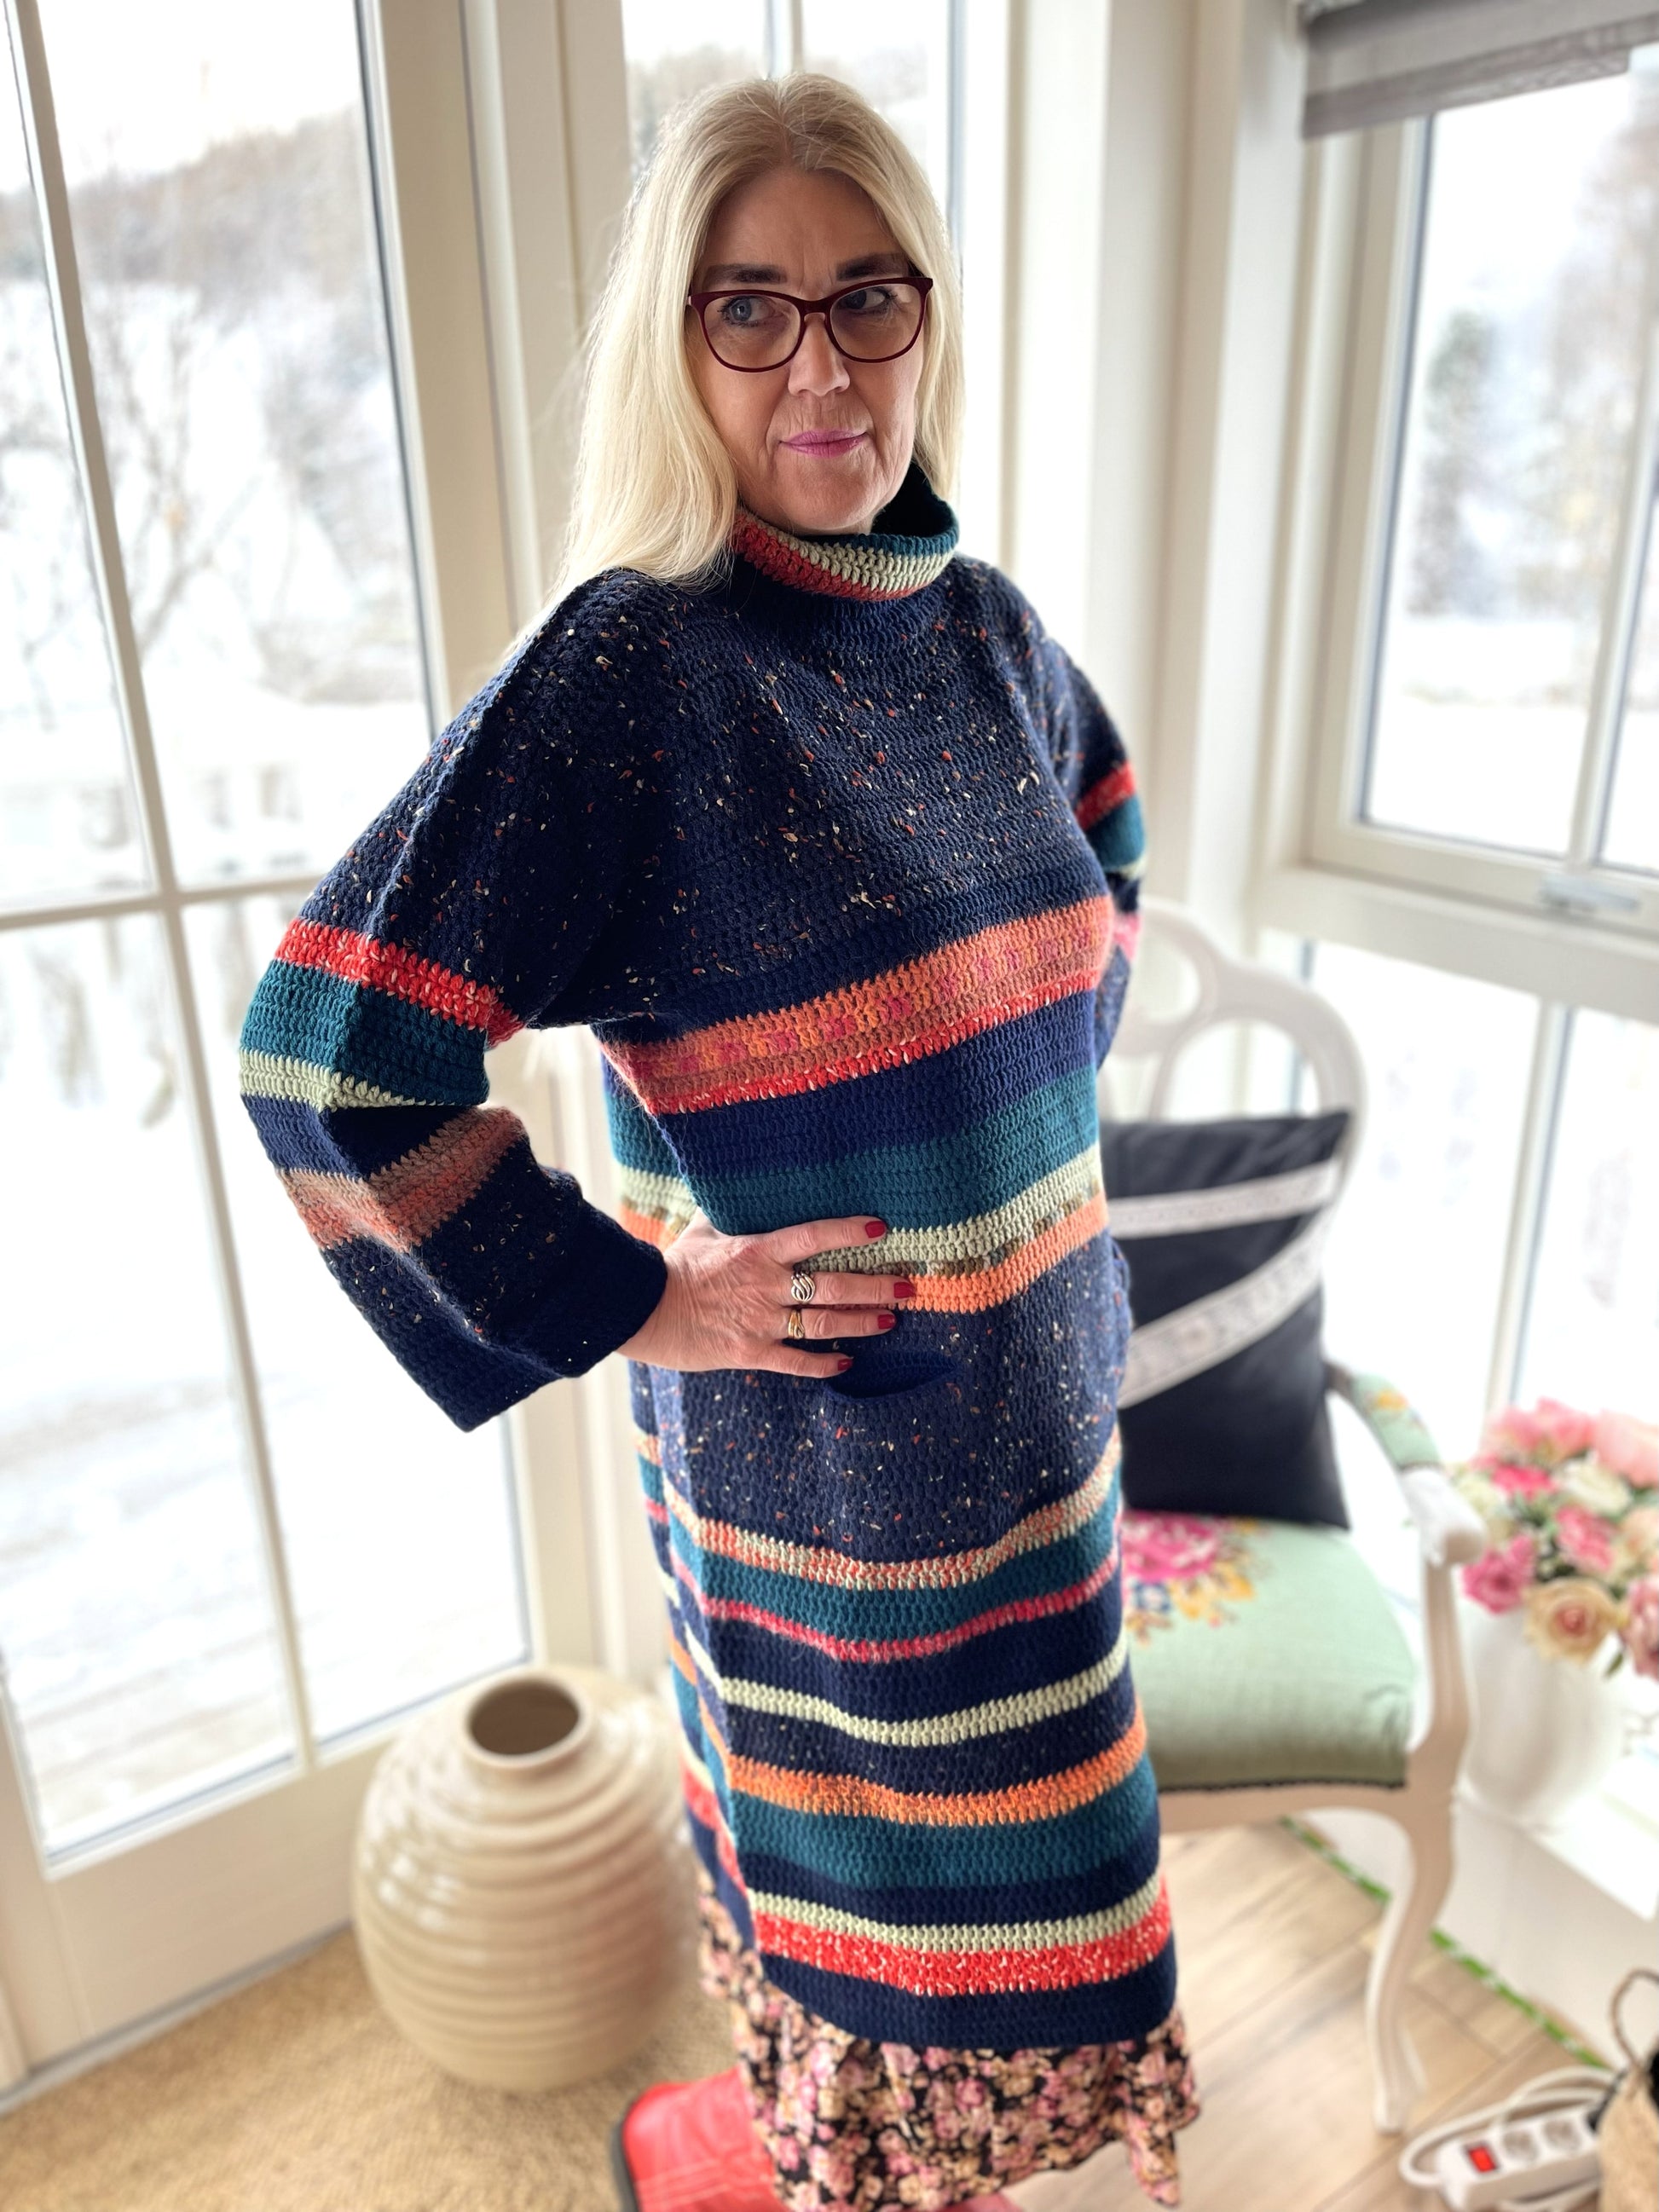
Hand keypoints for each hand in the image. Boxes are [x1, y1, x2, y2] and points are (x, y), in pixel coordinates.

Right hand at [614, 1209, 914, 1377]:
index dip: (848, 1232)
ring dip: (862, 1323)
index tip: (880, 1229)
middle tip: (906, 1286)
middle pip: (834, 1286)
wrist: (646, 1310)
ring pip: (824, 1323)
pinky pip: (797, 1361)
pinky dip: (824, 1364)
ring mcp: (762, 1322)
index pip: (813, 1236)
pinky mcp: (752, 1353)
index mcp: (758, 1250)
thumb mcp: (705, 1228)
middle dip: (875, 1287)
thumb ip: (733, 1210)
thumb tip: (745, 1180)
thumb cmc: (676, 1264)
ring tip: (890, 1320)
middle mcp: (767, 1286)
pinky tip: (847, 1361)